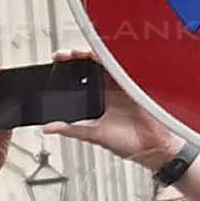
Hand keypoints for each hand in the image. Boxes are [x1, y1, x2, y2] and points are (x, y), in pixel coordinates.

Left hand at [38, 49, 182, 169]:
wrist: (150, 147)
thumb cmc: (127, 142)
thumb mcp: (93, 135)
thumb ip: (71, 130)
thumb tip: (49, 128)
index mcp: (99, 100)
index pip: (80, 80)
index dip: (68, 72)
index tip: (55, 66)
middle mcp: (109, 90)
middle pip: (91, 67)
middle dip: (76, 59)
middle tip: (63, 56)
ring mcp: (122, 85)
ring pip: (105, 63)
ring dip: (91, 56)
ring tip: (77, 54)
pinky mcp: (134, 84)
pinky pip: (123, 67)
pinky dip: (113, 60)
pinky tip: (101, 56)